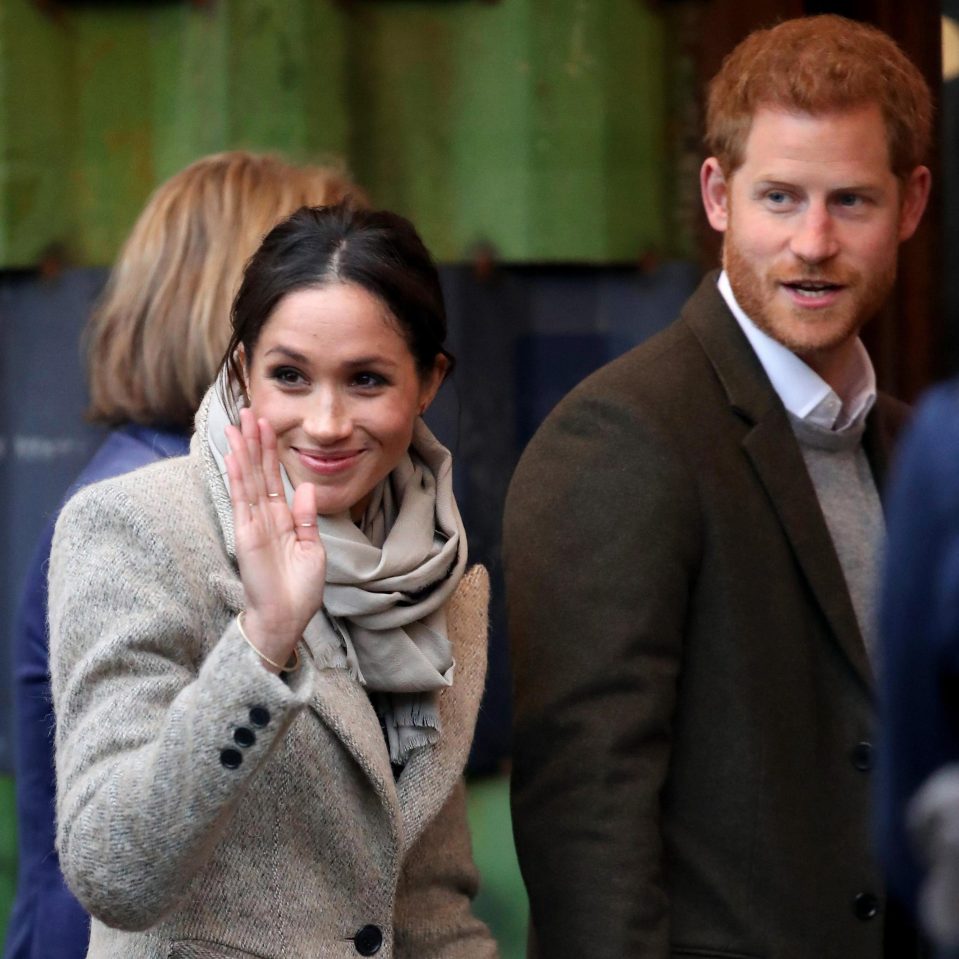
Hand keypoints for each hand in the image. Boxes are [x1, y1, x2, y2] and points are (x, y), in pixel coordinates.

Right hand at [224, 408, 324, 670]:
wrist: (287, 618)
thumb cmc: (300, 590)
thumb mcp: (312, 549)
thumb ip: (306, 518)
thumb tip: (305, 487)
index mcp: (283, 519)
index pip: (274, 477)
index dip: (270, 450)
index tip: (267, 423)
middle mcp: (265, 517)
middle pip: (258, 471)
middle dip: (253, 440)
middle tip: (248, 410)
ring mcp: (253, 524)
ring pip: (246, 479)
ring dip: (242, 451)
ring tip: (237, 423)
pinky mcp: (245, 535)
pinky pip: (241, 500)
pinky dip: (237, 477)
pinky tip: (233, 456)